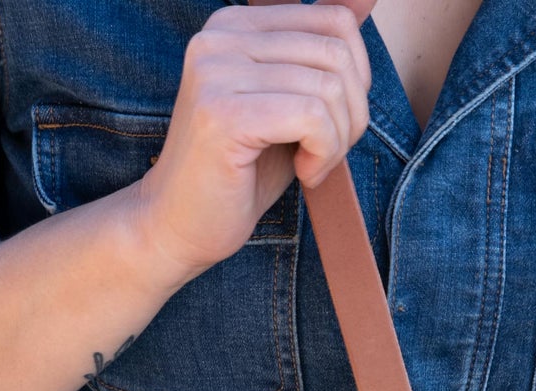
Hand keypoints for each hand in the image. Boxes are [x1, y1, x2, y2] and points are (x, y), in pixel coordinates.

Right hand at [129, 2, 375, 288]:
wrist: (179, 225)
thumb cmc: (240, 173)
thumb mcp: (288, 105)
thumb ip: (320, 56)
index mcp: (235, 24)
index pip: (333, 19)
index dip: (356, 78)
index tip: (332, 123)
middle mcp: (221, 36)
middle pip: (336, 52)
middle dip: (352, 113)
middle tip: (326, 152)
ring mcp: (217, 71)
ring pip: (329, 87)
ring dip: (337, 140)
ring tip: (311, 166)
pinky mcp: (223, 113)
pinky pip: (312, 117)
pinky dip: (323, 154)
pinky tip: (303, 174)